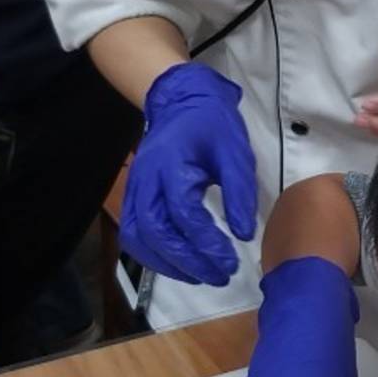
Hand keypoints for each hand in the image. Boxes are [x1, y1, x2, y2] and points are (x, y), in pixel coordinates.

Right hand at [119, 63, 257, 286]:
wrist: (180, 100)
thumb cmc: (211, 123)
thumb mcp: (234, 151)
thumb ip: (239, 192)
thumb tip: (243, 233)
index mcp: (172, 165)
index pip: (184, 214)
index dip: (207, 242)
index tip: (231, 259)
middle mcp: (146, 180)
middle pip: (157, 232)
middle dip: (188, 261)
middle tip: (220, 275)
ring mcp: (136, 188)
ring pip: (139, 238)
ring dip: (167, 264)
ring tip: (200, 276)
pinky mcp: (135, 195)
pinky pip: (134, 233)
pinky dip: (152, 255)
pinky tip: (177, 265)